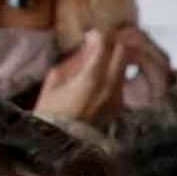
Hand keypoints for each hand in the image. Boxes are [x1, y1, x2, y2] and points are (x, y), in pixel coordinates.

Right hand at [34, 25, 176, 124]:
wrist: (62, 143)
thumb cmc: (51, 111)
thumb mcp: (54, 81)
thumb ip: (73, 61)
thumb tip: (87, 45)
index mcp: (92, 77)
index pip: (105, 44)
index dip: (100, 34)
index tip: (92, 32)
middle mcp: (110, 85)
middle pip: (123, 51)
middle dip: (115, 41)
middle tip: (104, 38)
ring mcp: (117, 96)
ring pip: (125, 65)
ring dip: (118, 55)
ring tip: (105, 52)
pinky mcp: (119, 105)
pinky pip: (121, 80)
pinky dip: (116, 71)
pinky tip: (105, 70)